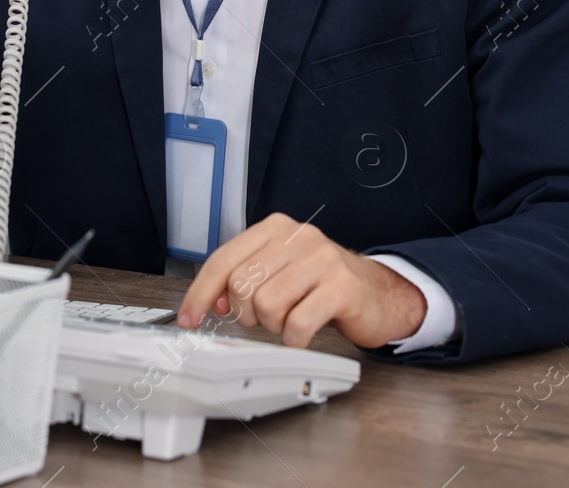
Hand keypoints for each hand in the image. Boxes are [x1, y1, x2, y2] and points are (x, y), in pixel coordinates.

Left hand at [177, 213, 426, 348]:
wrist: (379, 293)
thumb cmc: (322, 285)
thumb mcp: (280, 272)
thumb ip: (244, 279)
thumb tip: (214, 302)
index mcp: (276, 228)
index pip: (223, 259)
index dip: (201, 293)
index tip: (190, 318)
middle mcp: (299, 236)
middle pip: (242, 285)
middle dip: (247, 315)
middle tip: (267, 318)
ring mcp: (323, 259)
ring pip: (267, 306)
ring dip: (274, 327)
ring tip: (291, 320)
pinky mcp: (343, 287)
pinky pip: (298, 325)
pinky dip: (295, 339)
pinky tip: (305, 332)